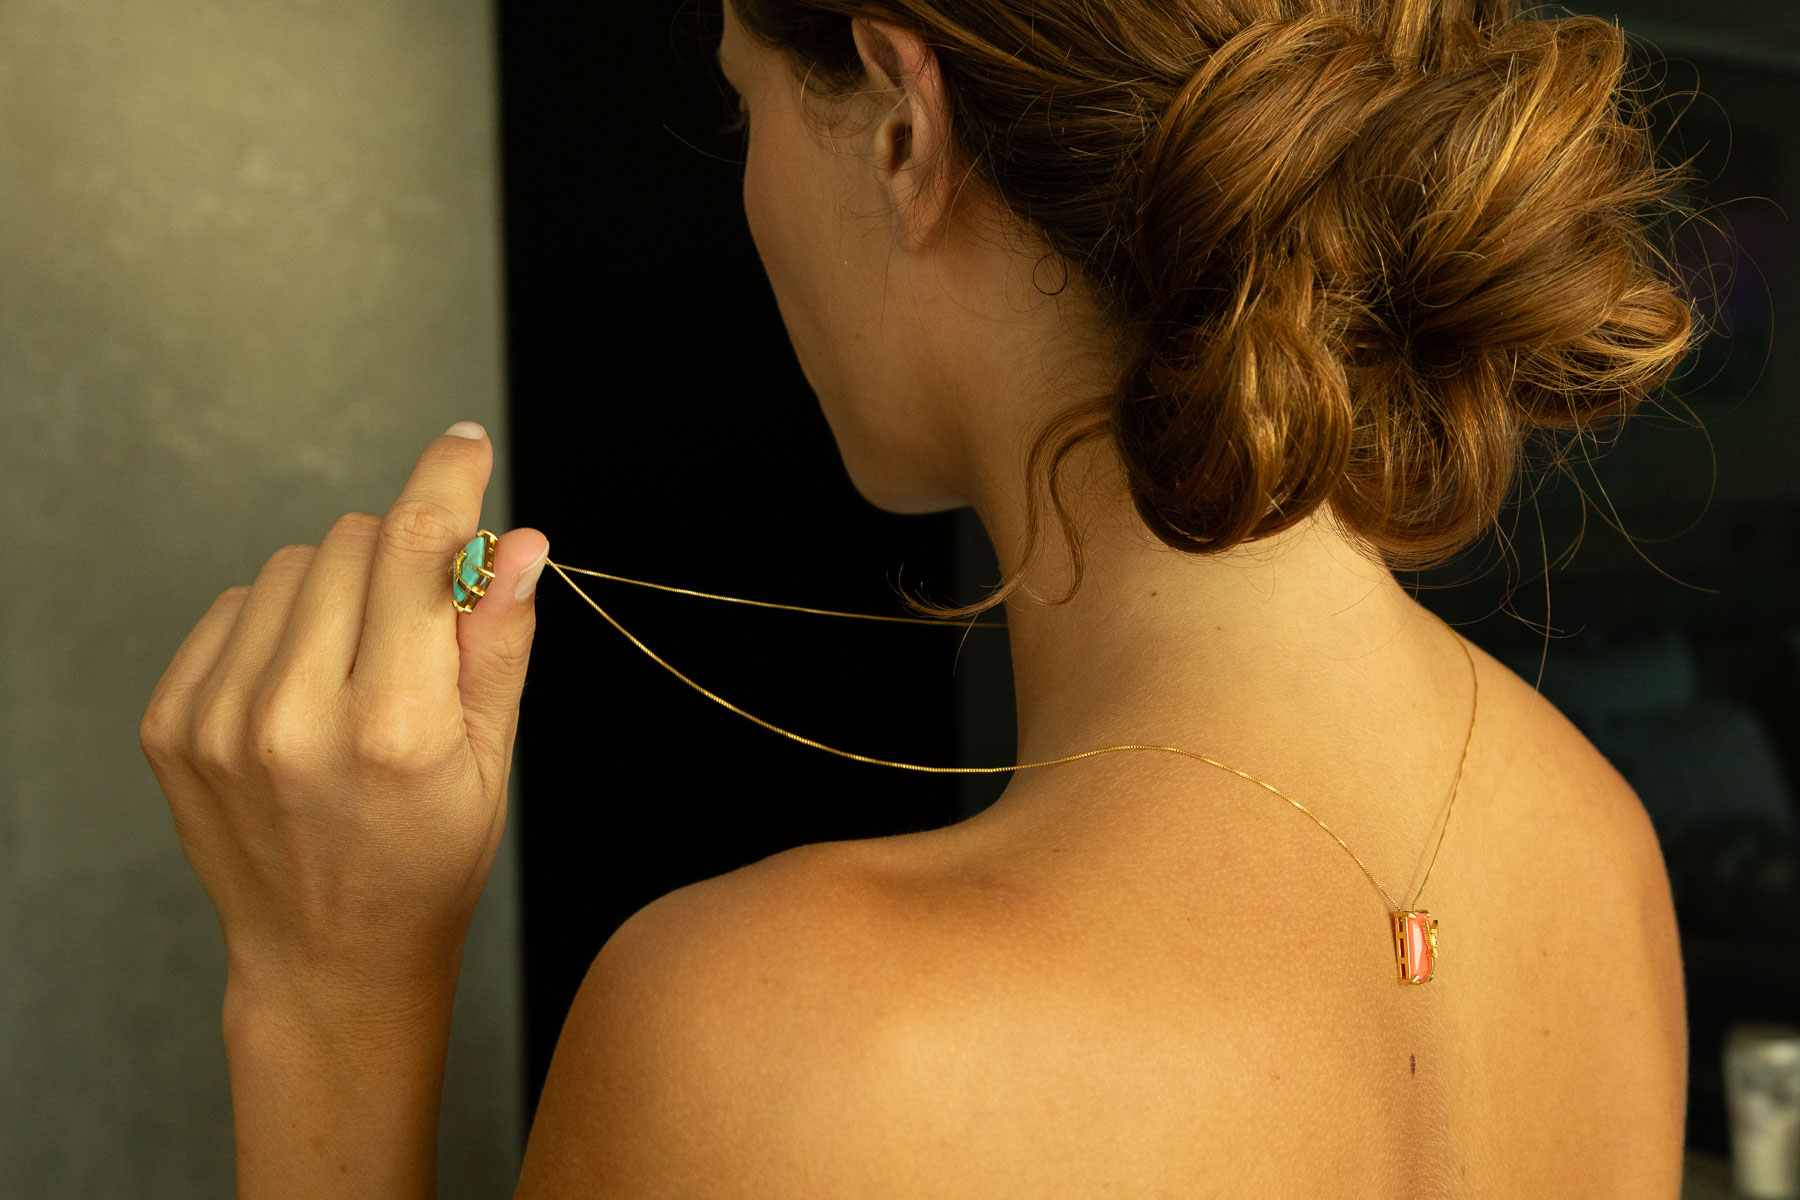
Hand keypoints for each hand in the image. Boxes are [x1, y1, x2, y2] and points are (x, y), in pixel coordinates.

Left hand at [139, 423, 548, 1019]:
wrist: (325, 954)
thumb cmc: (426, 861)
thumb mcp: (493, 758)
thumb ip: (500, 640)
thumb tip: (518, 539)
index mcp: (395, 730)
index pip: (418, 550)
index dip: (447, 481)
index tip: (464, 445)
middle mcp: (296, 718)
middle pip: (354, 542)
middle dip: (402, 557)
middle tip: (422, 624)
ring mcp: (221, 719)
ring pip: (293, 564)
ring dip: (339, 587)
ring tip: (360, 666)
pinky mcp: (173, 721)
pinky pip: (236, 605)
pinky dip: (280, 622)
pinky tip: (305, 683)